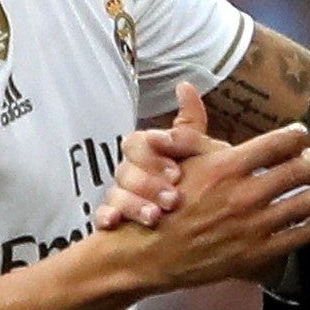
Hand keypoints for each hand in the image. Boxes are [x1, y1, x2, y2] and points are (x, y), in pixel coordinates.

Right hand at [84, 113, 309, 294]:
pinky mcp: (257, 253)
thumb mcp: (177, 158)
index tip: (300, 134)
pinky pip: (301, 234)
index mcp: (227, 166)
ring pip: (307, 202)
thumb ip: (191, 124)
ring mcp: (253, 226)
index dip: (296, 135)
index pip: (279, 142)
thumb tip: (187, 85)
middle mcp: (244, 195)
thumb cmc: (163, 201)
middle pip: (300, 169)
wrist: (148, 253)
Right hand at [97, 83, 217, 228]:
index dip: (153, 155)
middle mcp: (133, 169)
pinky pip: (101, 214)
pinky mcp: (115, 216)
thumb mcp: (206, 152)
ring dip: (134, 203)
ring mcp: (122, 193)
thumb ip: (191, 127)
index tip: (177, 172)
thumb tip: (183, 86)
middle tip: (173, 198)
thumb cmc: (206, 178)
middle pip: (125, 169)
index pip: (138, 142)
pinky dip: (106, 216)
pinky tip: (115, 222)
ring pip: (116, 192)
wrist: (209, 217)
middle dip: (148, 183)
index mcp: (150, 150)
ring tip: (155, 217)